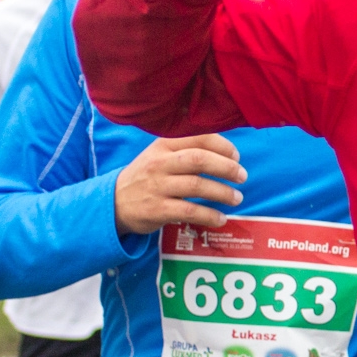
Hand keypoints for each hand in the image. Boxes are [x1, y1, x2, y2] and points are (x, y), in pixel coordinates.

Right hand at [114, 134, 247, 235]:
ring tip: (237, 198)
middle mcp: (160, 163)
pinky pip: (189, 211)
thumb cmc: (147, 176)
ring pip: (197, 185)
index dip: (223, 146)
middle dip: (227, 167)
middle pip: (200, 159)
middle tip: (243, 176)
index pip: (198, 137)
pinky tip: (221, 218)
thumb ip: (187, 148)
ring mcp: (158, 186)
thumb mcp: (160, 154)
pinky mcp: (157, 210)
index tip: (236, 156)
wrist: (113, 202)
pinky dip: (209, 215)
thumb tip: (226, 150)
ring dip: (223, 192)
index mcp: (164, 145)